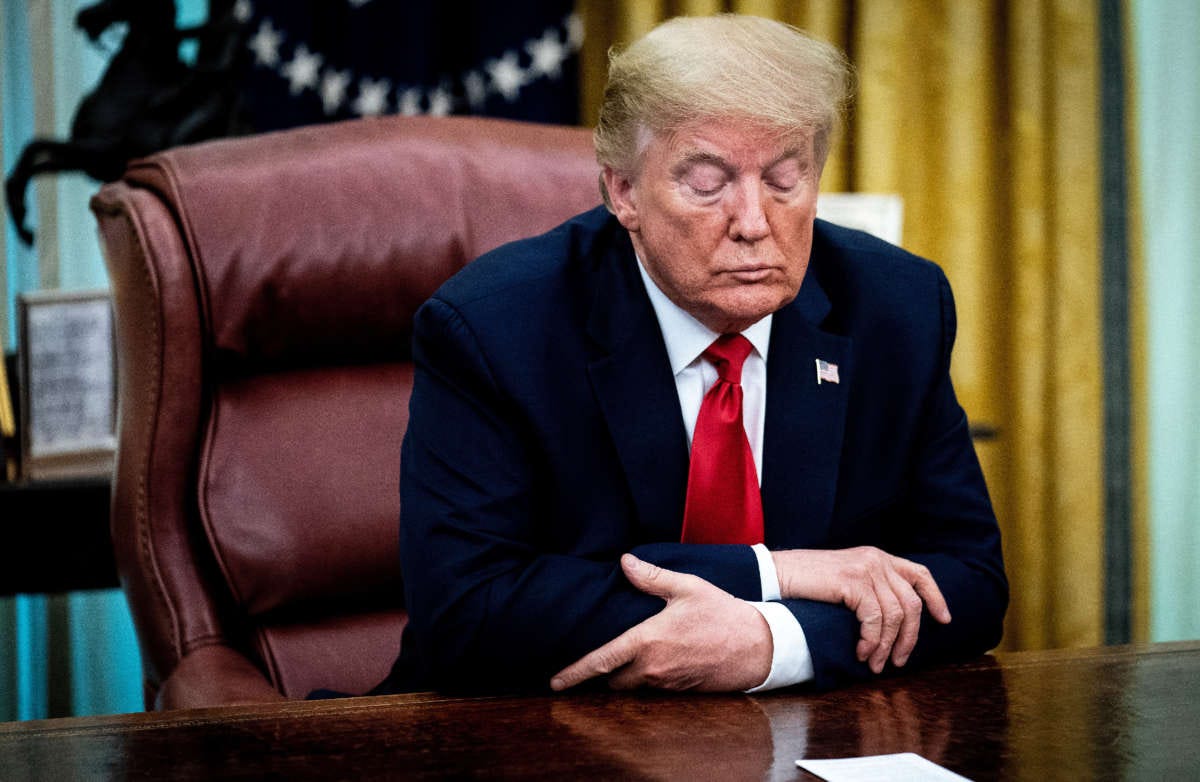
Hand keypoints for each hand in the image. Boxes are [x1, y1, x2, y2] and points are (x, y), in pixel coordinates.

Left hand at [550, 554, 771, 691]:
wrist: (758, 647)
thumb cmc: (722, 614)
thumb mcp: (686, 587)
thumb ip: (651, 578)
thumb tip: (625, 561)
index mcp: (648, 642)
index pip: (601, 662)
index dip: (575, 673)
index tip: (556, 682)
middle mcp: (652, 668)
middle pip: (612, 680)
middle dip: (604, 672)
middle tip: (598, 658)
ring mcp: (667, 683)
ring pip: (633, 686)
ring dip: (626, 675)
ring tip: (626, 657)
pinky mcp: (681, 691)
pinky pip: (653, 688)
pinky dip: (646, 677)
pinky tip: (655, 660)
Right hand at [771, 547, 950, 672]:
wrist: (777, 574)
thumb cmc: (807, 583)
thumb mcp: (846, 579)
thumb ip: (870, 588)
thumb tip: (893, 621)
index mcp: (878, 557)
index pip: (920, 574)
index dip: (936, 598)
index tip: (944, 620)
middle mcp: (876, 560)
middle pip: (912, 603)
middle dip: (910, 638)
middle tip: (898, 662)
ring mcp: (866, 569)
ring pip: (896, 616)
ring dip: (888, 646)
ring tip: (876, 663)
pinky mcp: (854, 582)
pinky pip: (876, 619)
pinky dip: (872, 641)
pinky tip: (862, 652)